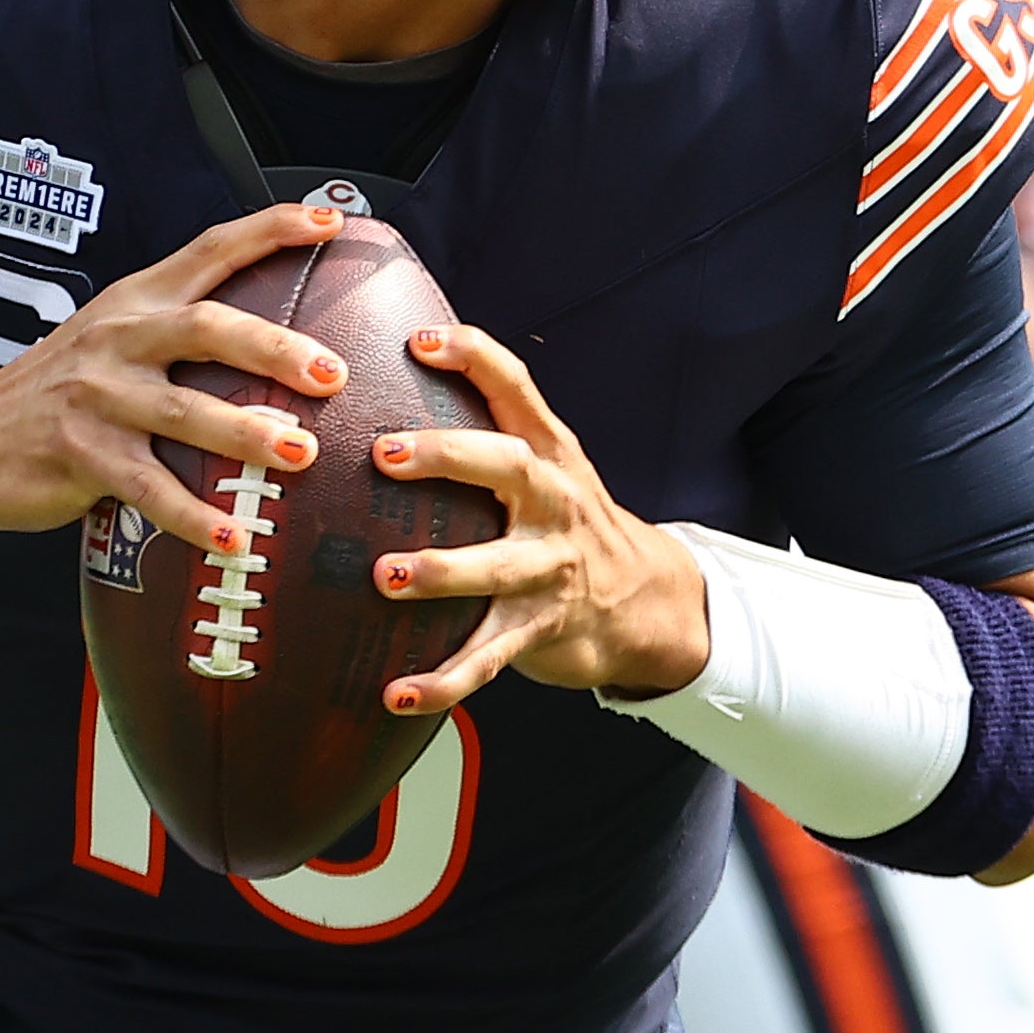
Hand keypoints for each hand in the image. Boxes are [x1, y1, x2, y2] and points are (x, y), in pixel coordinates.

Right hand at [0, 202, 346, 552]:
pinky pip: (151, 490)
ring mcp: (98, 398)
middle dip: (275, 348)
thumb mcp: (107, 338)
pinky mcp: (81, 456)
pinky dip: (196, 517)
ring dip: (248, 435)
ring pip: (185, 412)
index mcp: (133, 302)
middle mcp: (118, 340)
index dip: (269, 231)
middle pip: (207, 328)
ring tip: (301, 455)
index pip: (209, 251)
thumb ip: (174, 330)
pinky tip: (235, 537)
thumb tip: (272, 343)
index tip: (327, 222)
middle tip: (330, 374)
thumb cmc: (53, 391)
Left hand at [365, 323, 708, 713]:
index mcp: (551, 455)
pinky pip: (487, 658)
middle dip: (449, 455)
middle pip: (510, 467)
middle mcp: (554, 504)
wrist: (646, 602)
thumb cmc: (568, 524)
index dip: (474, 359)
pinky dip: (443, 680)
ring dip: (442, 572)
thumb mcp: (548, 467)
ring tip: (388, 576)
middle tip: (387, 453)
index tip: (422, 341)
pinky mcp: (539, 629)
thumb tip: (396, 376)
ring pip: (496, 569)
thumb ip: (490, 428)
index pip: (517, 390)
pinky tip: (398, 692)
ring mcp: (549, 569)